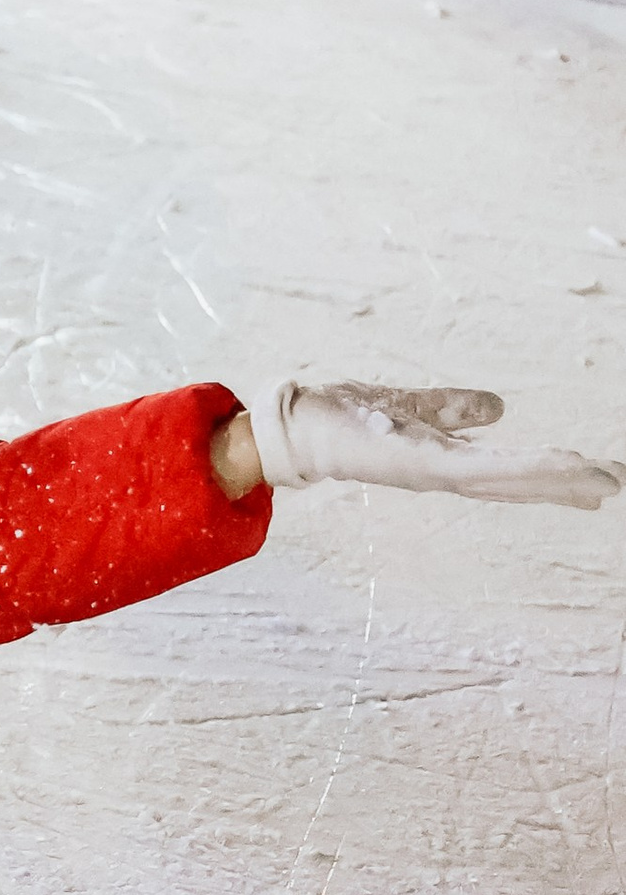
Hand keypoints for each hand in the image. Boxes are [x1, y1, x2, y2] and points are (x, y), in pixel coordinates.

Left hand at [250, 381, 622, 510]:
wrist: (300, 427)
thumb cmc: (348, 420)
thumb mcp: (415, 408)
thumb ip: (455, 409)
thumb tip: (498, 408)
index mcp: (449, 461)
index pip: (513, 472)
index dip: (554, 478)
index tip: (598, 482)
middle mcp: (448, 473)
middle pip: (521, 482)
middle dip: (570, 485)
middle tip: (615, 485)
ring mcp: (437, 473)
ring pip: (511, 479)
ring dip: (559, 480)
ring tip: (603, 481)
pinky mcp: (423, 466)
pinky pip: (483, 468)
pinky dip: (523, 469)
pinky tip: (556, 466)